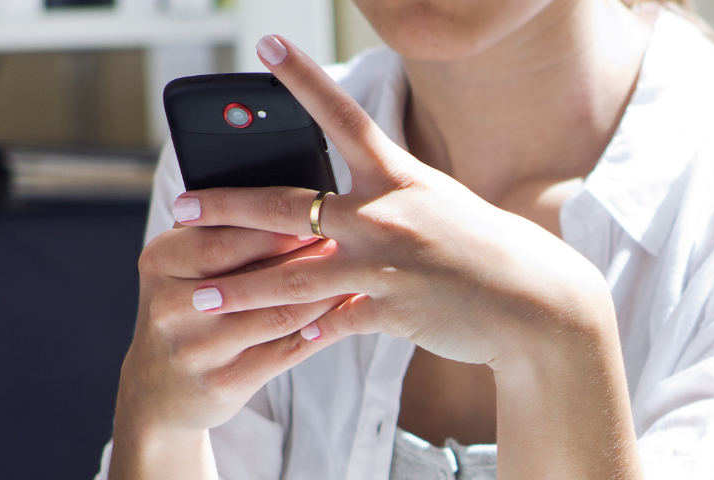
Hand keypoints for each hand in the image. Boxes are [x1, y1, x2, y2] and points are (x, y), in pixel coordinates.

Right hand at [109, 228, 349, 477]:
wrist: (161, 386)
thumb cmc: (189, 306)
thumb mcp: (185, 263)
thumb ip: (222, 228)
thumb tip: (293, 196)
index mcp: (161, 260)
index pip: (223, 236)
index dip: (276, 224)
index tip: (320, 211)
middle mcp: (170, 305)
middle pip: (250, 275)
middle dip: (302, 256)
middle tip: (346, 240)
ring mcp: (195, 348)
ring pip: (276, 314)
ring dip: (322, 293)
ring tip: (356, 273)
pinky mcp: (223, 382)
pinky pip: (286, 349)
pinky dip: (322, 328)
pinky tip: (347, 313)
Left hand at [175, 35, 617, 371]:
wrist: (532, 303)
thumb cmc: (484, 249)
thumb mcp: (437, 205)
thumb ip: (385, 202)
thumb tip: (334, 210)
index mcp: (399, 177)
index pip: (343, 118)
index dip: (303, 80)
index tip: (267, 45)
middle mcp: (387, 214)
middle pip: (290, 206)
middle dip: (229, 206)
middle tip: (181, 204)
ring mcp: (386, 264)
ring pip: (295, 276)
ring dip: (242, 288)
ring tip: (199, 297)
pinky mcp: (390, 310)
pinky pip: (331, 324)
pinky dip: (302, 334)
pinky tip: (274, 342)